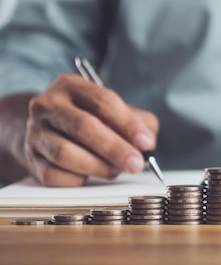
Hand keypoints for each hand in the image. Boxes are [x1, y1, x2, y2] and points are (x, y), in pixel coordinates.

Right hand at [22, 74, 158, 185]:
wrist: (48, 130)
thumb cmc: (92, 119)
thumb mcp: (117, 111)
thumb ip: (139, 122)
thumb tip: (147, 143)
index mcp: (72, 86)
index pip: (103, 102)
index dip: (128, 125)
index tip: (146, 143)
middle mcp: (48, 105)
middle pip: (84, 126)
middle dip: (115, 149)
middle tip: (136, 164)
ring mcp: (34, 132)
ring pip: (66, 153)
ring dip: (98, 166)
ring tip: (115, 170)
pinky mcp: (30, 159)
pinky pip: (54, 175)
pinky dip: (77, 179)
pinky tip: (89, 175)